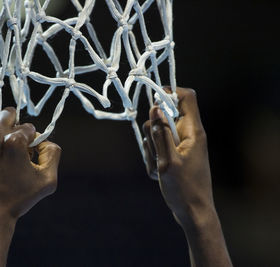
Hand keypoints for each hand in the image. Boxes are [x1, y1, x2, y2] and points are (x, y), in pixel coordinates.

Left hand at [0, 107, 60, 266]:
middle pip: (5, 118)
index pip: (27, 127)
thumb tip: (44, 140)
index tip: (28, 150)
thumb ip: (52, 153)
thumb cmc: (18, 199)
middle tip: (12, 137)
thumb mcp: (48, 180)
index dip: (31, 137)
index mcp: (14, 142)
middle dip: (12, 123)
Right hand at [143, 87, 231, 266]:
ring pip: (157, 133)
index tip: (152, 105)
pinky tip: (160, 174)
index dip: (169, 93)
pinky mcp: (175, 154)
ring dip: (152, 149)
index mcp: (194, 131)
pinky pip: (157, 147)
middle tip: (156, 151)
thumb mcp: (168, 161)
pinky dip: (154, 159)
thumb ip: (161, 134)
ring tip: (159, 167)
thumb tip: (156, 109)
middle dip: (153, 132)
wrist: (193, 212)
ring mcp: (181, 145)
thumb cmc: (184, 189)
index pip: (186, 97)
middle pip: (164, 116)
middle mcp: (189, 134)